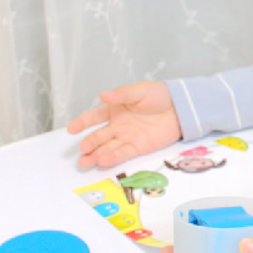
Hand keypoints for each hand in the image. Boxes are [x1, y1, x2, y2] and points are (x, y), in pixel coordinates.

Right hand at [67, 81, 182, 167]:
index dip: (83, 122)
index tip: (71, 129)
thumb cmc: (159, 95)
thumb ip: (122, 94)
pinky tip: (103, 161)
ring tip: (85, 161)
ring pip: (108, 148)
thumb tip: (103, 94)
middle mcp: (118, 125)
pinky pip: (123, 154)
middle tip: (81, 148)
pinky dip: (113, 158)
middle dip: (89, 143)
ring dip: (96, 154)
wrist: (181, 107)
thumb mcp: (140, 90)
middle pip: (99, 136)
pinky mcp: (138, 147)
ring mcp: (127, 137)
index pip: (95, 116)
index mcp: (116, 109)